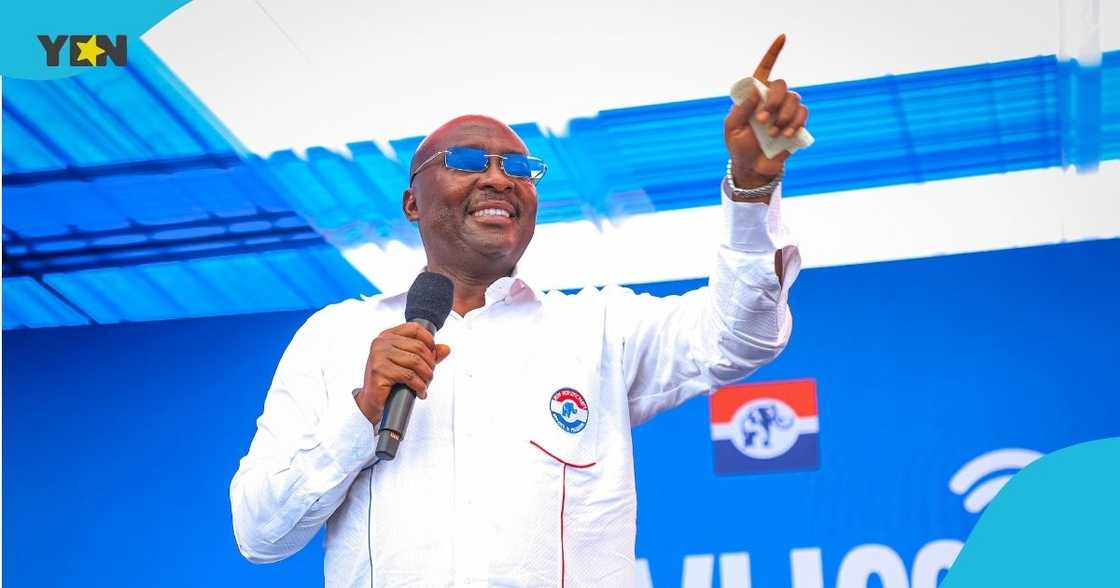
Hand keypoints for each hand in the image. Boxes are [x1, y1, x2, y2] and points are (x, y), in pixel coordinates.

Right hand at [355, 322, 451, 424]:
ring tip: (425, 385)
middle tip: (429, 376)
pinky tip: (420, 392)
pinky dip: (419, 386)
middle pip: (418, 347)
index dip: (429, 340)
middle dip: (430, 364)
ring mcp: (379, 355)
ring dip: (426, 376)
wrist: (373, 400)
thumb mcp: (409, 363)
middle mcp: (381, 343)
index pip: (415, 328)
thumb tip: (446, 348)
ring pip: (415, 361)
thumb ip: (427, 354)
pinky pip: (409, 376)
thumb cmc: (389, 380)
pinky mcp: (379, 370)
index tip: (433, 354)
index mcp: (388, 336)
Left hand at [723, 34, 808, 189]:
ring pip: (795, 99)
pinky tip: (785, 135)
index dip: (773, 53)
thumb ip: (740, 110)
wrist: (754, 168)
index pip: (764, 69)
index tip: (783, 37)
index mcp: (754, 96)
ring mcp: (785, 110)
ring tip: (773, 134)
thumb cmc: (739, 146)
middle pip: (781, 85)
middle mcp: (771, 99)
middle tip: (763, 120)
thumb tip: (755, 92)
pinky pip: (803, 114)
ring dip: (784, 116)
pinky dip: (795, 123)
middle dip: (774, 101)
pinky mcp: (796, 123)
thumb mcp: (731, 129)